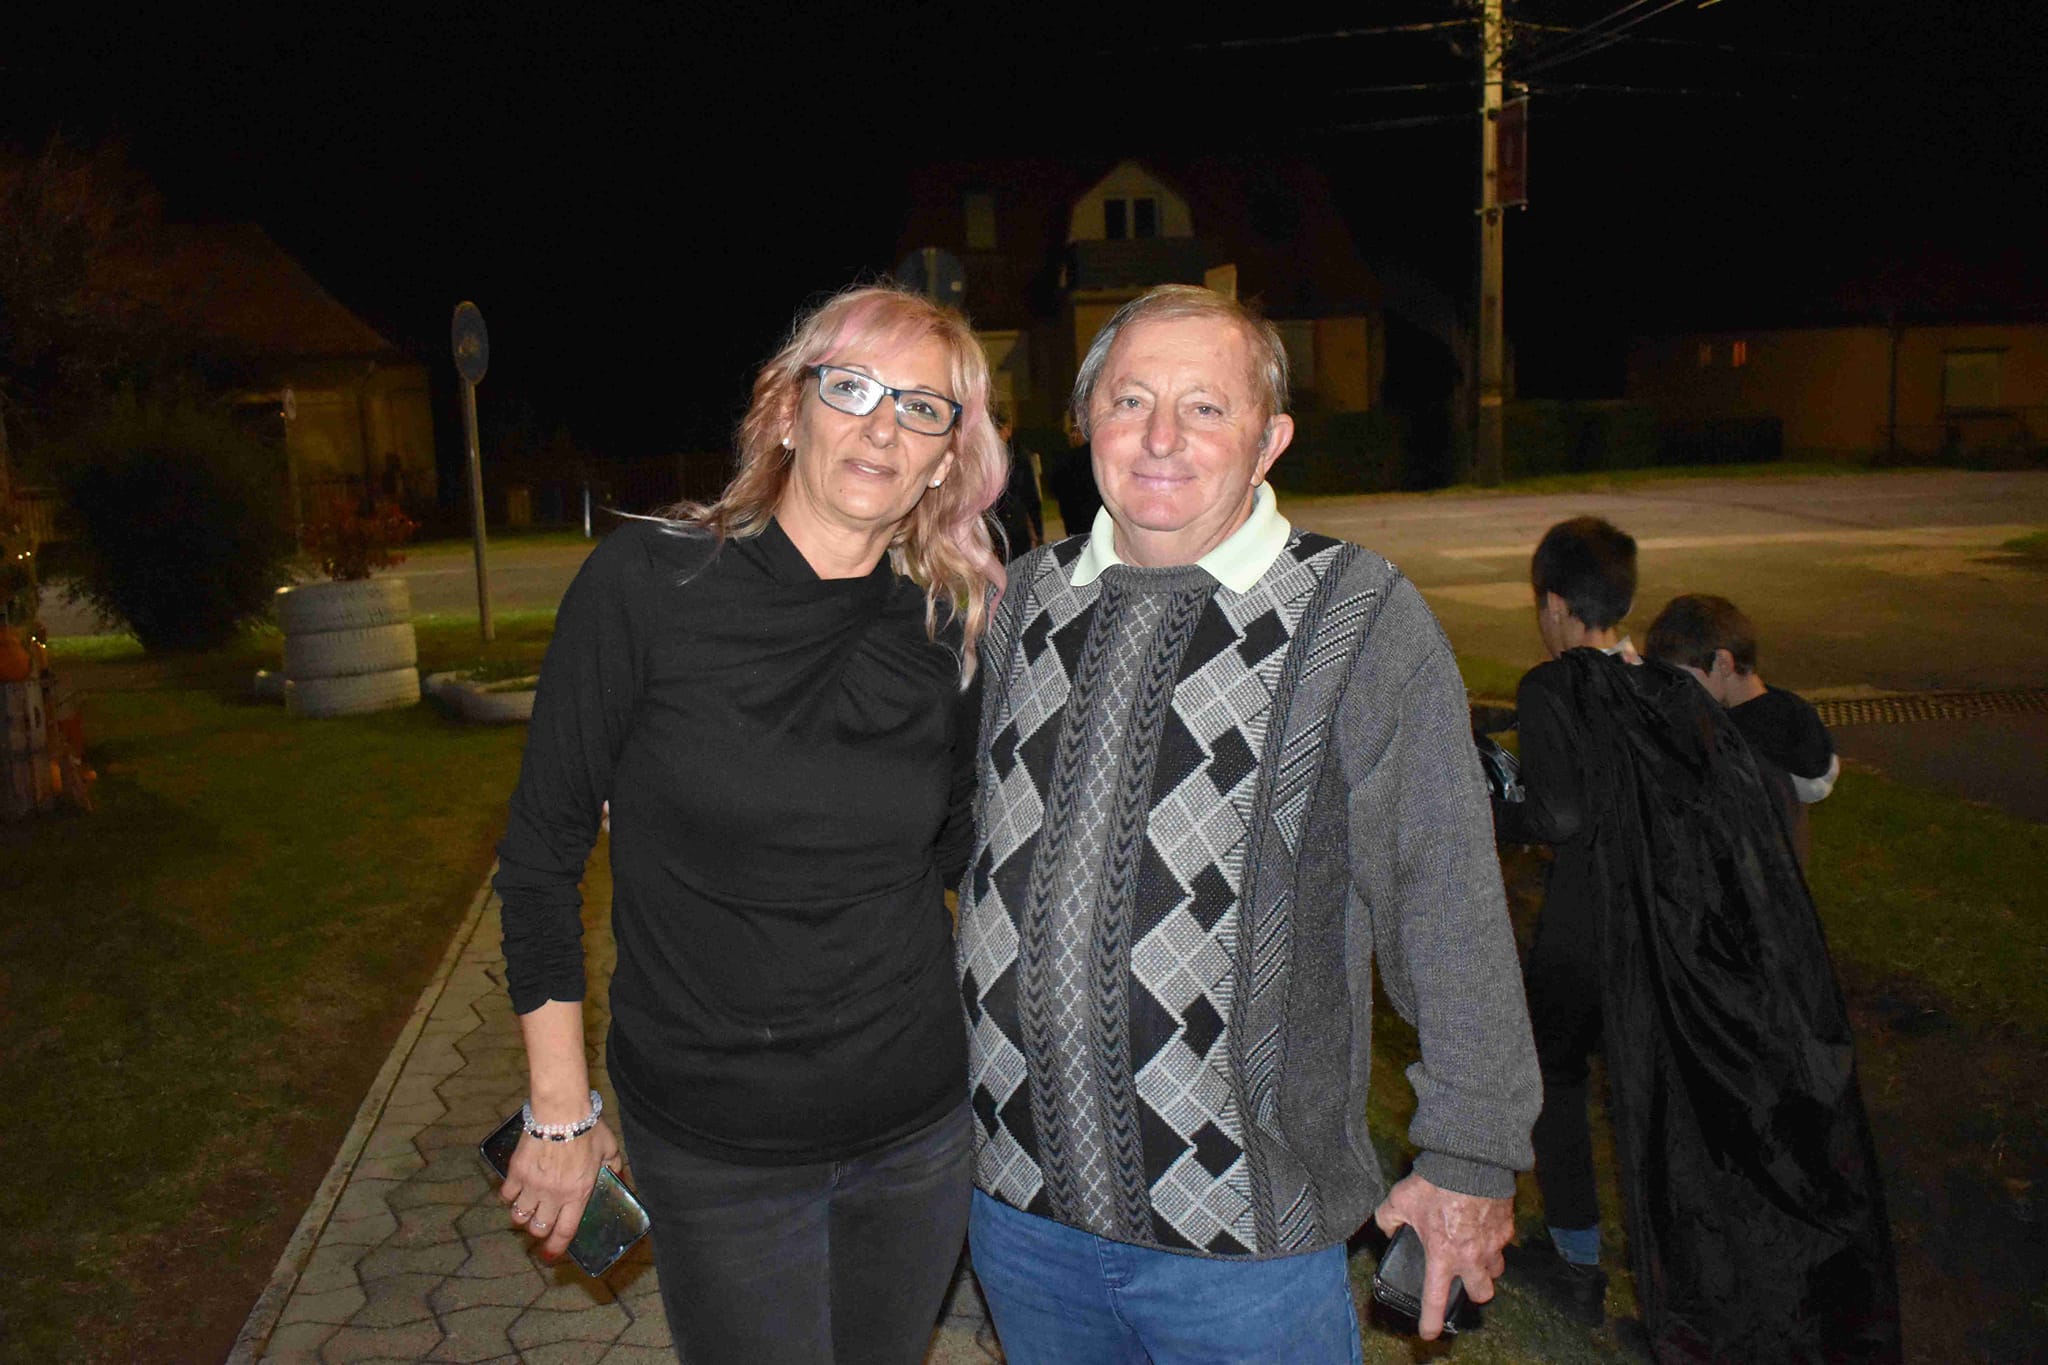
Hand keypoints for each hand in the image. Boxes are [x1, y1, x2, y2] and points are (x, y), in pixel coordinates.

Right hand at [499, 1119, 622, 1261]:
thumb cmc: (588, 1129)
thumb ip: (614, 1167)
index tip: (550, 1256)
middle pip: (539, 1228)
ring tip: (528, 1209)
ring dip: (523, 1216)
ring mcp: (532, 1184)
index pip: (564, 1231)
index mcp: (577, 1194)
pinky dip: (509, 1196)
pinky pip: (506, 1195)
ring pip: (519, 1216)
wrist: (561, 1111)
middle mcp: (553, 1195)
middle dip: (539, 1231)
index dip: (556, 1248)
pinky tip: (516, 1190)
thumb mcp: (609, 1150)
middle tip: (541, 1224)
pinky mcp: (516, 1172)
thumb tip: (619, 1176)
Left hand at [1373, 1173, 1513, 1339]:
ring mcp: (1493, 1244)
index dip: (1431, 1321)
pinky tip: (1482, 1227)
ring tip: (1474, 1252)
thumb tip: (1388, 1229)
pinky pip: (1503, 1244)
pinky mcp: (1507, 1228)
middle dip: (1473, 1291)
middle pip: (1481, 1294)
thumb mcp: (1399, 1200)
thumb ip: (1388, 1219)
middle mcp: (1471, 1257)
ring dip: (1486, 1267)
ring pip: (1496, 1270)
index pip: (1435, 1299)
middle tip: (1462, 1277)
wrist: (1469, 1160)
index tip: (1429, 1333)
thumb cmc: (1434, 1182)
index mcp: (1442, 1255)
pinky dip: (1494, 1240)